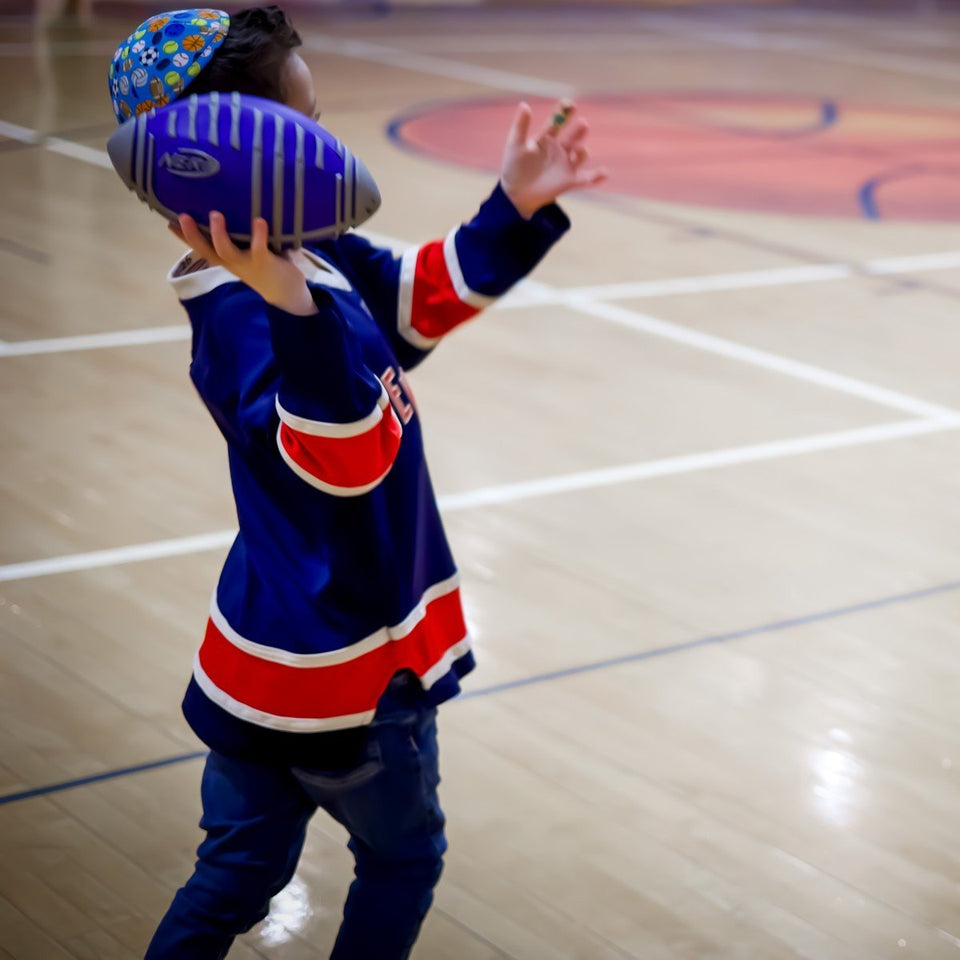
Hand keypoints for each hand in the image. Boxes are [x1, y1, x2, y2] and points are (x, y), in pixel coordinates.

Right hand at [170, 212, 316, 315]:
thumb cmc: (266, 266)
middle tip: (183, 216)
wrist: (288, 293)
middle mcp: (231, 262)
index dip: (183, 237)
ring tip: (216, 214)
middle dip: (192, 235)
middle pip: (206, 250)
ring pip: (225, 250)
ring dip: (219, 234)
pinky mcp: (264, 262)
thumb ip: (239, 235)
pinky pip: (258, 248)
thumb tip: (232, 203)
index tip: (168, 222)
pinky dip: (258, 234)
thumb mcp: (247, 252)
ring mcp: (246, 263)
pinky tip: (259, 220)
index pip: (201, 247)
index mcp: (225, 259)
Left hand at [499, 101, 607, 218]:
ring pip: (580, 154)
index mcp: (547, 137)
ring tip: (578, 151)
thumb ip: (521, 126)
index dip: (564, 112)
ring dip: (582, 152)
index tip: (570, 104)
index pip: (558, 121)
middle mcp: (560, 148)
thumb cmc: (513, 168)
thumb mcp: (515, 145)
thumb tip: (525, 104)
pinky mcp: (569, 181)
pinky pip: (586, 179)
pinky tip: (604, 174)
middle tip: (582, 124)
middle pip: (572, 136)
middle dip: (577, 131)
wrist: (516, 194)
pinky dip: (596, 177)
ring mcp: (566, 164)